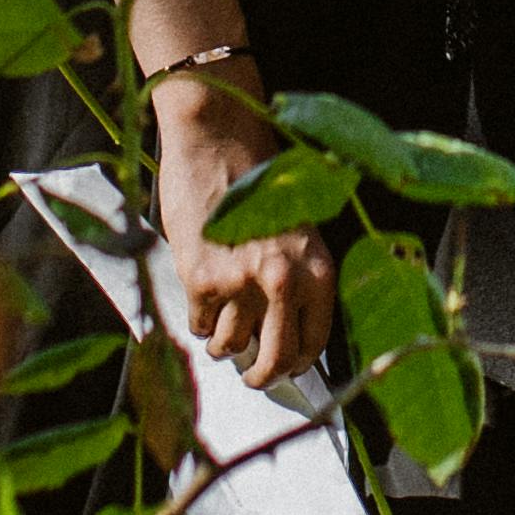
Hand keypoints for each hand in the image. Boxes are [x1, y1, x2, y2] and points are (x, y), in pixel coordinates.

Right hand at [155, 60, 332, 389]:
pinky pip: (199, 324)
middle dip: (262, 377)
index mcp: (317, 269)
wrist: (217, 137)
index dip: (296, 362)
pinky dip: (198, 319)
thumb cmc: (257, 177)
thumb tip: (282, 332)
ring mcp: (241, 282)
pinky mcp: (202, 279)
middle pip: (276, 359)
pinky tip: (200, 294)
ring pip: (230, 346)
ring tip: (219, 322)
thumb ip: (296, 279)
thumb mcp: (296, 230)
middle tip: (251, 378)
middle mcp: (285, 280)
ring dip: (222, 342)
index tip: (285, 367)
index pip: (314, 342)